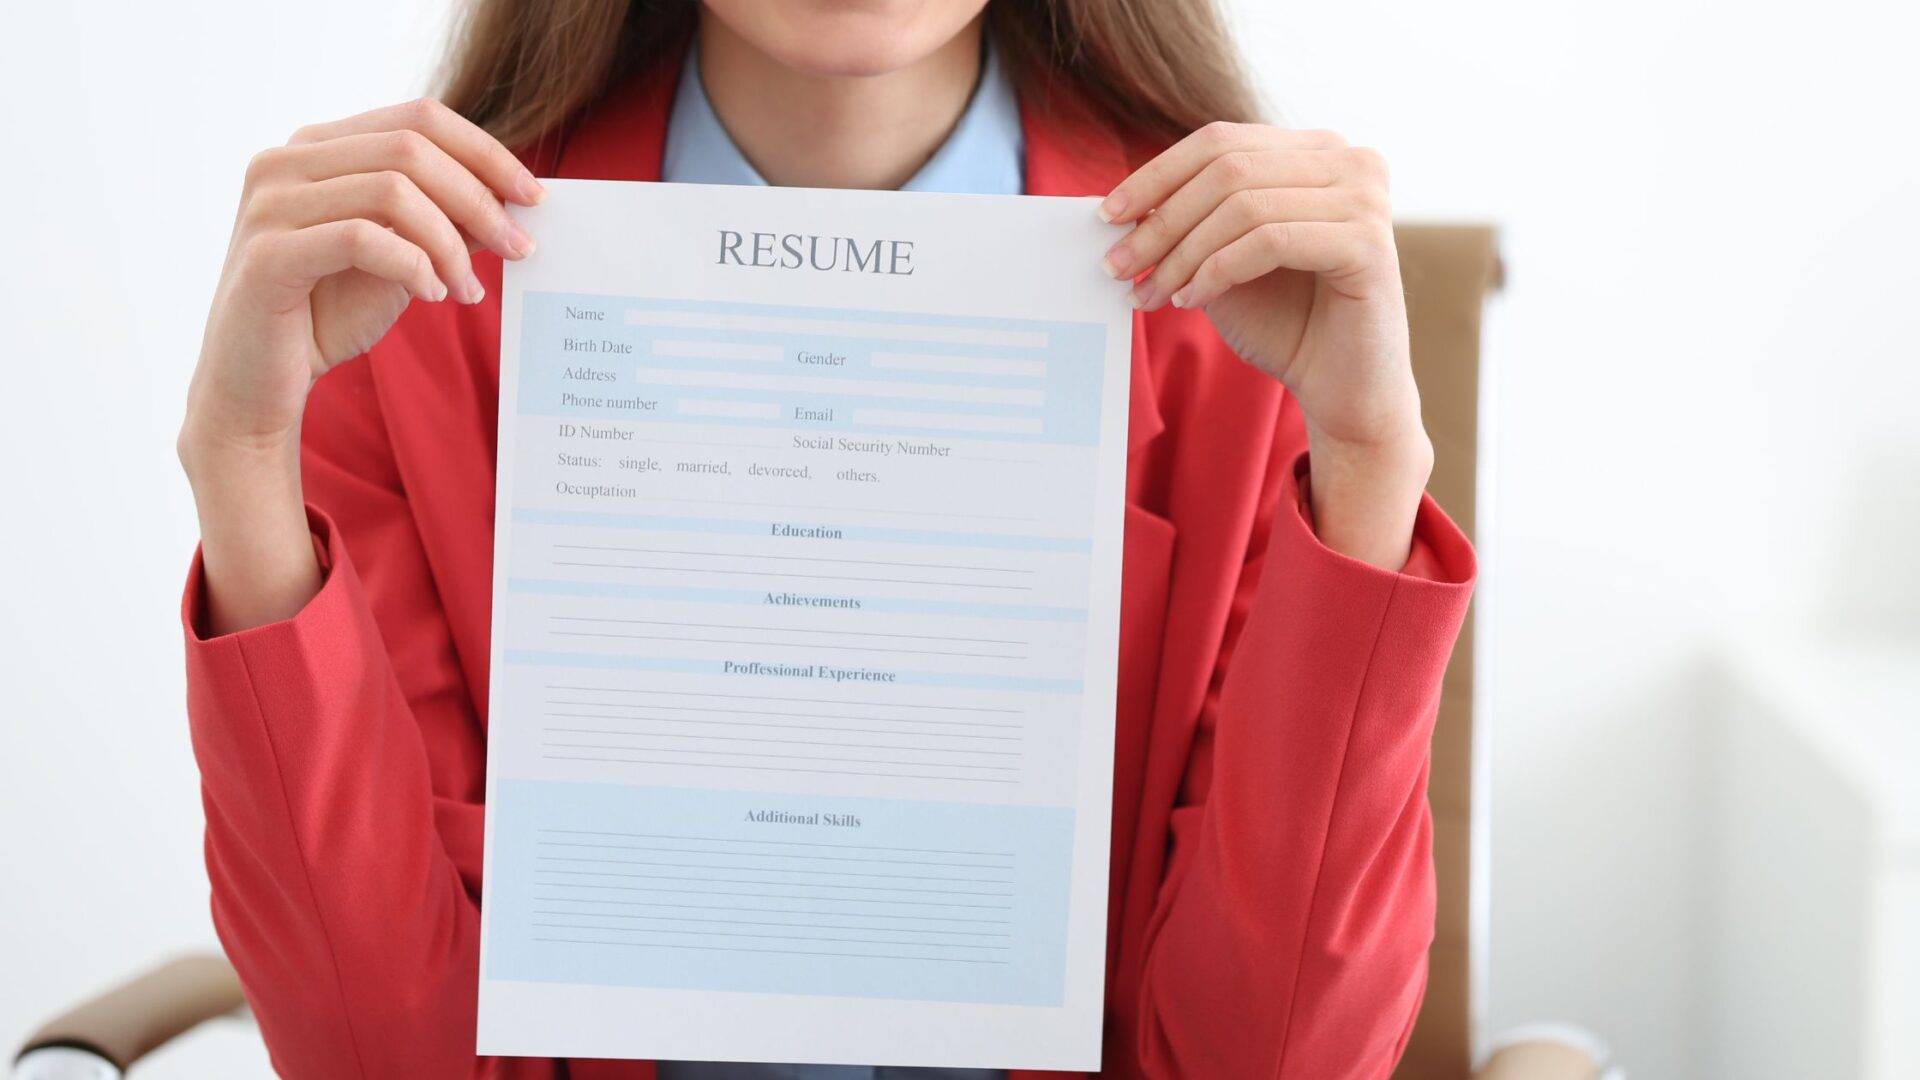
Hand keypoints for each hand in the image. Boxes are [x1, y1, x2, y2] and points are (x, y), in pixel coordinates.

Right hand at [181, 97, 542, 461]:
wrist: (256, 384)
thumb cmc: (325, 315)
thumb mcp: (401, 259)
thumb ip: (443, 222)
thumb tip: (511, 202)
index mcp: (318, 147)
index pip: (418, 118)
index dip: (485, 152)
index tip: (533, 196)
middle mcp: (285, 161)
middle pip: (412, 148)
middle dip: (479, 199)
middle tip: (521, 249)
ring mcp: (269, 202)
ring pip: (392, 191)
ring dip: (450, 243)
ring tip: (468, 289)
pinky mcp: (267, 253)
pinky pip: (362, 239)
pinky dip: (413, 265)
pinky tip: (434, 296)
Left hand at [1097, 122, 1430, 568]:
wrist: (1344, 391)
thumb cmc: (1287, 324)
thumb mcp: (1223, 260)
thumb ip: (1189, 222)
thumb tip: (1123, 203)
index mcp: (1317, 150)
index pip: (1220, 140)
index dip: (1156, 174)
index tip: (1107, 215)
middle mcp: (1350, 160)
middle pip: (1227, 168)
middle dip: (1161, 220)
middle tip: (1117, 265)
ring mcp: (1365, 198)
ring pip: (1243, 204)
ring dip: (1183, 253)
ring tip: (1150, 294)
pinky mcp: (1368, 242)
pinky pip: (1269, 241)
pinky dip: (1218, 270)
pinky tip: (1191, 300)